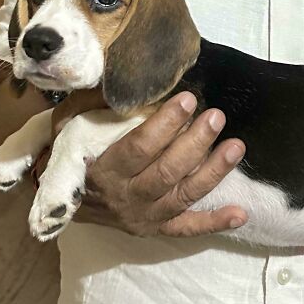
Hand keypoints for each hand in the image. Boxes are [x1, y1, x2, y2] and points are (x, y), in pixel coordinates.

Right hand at [74, 91, 246, 236]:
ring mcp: (143, 216)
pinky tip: (240, 213)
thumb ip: (96, 101)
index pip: (139, 148)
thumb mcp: (70, 121)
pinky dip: (214, 222)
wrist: (62, 197)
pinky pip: (187, 229)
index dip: (165, 124)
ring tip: (236, 147)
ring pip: (182, 197)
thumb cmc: (72, 150)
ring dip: (212, 173)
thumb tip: (128, 74)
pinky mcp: (156, 228)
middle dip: (195, 144)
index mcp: (105, 169)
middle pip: (166, 173)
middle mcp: (126, 197)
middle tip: (216, 116)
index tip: (187, 99)